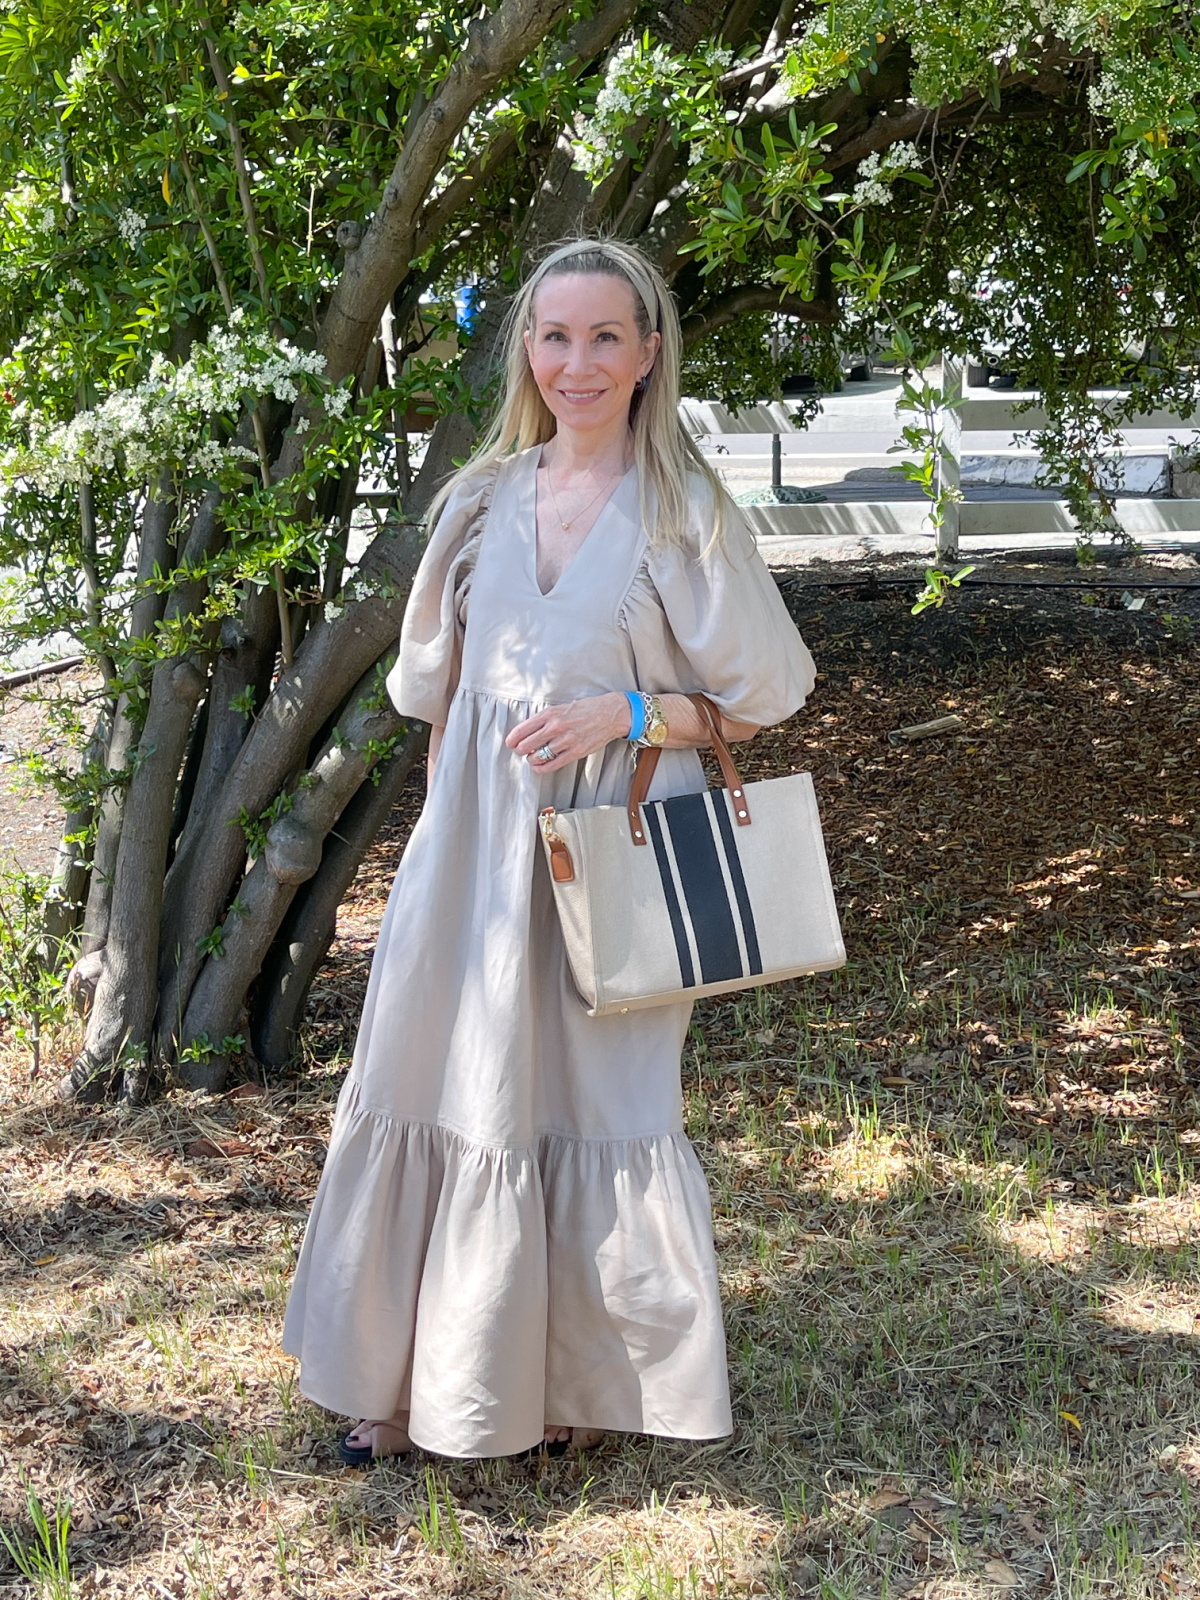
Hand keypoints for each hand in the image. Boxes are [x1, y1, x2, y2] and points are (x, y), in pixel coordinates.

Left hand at [506, 692, 630, 772]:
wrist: (610, 713)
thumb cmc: (586, 709)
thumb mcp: (562, 707)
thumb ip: (545, 718)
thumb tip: (528, 730)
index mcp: (551, 714)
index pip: (523, 729)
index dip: (512, 739)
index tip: (510, 743)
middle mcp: (556, 727)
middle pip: (527, 744)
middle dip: (520, 750)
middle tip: (521, 751)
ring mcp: (566, 741)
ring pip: (538, 756)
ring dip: (531, 759)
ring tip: (531, 758)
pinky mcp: (575, 752)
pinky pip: (552, 764)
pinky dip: (541, 768)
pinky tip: (538, 767)